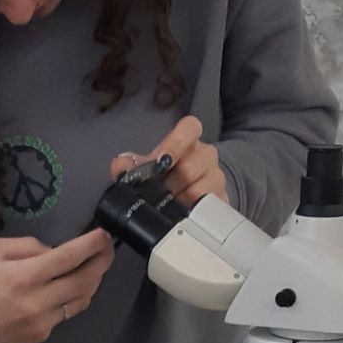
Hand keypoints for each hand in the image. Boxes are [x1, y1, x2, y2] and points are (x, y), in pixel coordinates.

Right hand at [0, 229, 113, 342]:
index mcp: (23, 276)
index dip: (91, 245)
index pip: (68, 258)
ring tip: (94, 266)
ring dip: (93, 281)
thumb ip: (28, 246)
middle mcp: (38, 301)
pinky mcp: (42, 335)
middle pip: (84, 280)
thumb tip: (55, 252)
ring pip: (81, 300)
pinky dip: (74, 297)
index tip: (103, 236)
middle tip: (108, 249)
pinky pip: (67, 313)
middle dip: (102, 262)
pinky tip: (71, 287)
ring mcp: (42, 322)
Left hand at [111, 116, 226, 210]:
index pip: (190, 127)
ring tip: (169, 204)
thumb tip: (121, 168)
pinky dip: (191, 212)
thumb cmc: (167, 178)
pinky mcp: (221, 200)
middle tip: (158, 192)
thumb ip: (129, 165)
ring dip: (179, 199)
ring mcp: (215, 177)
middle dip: (171, 183)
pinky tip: (182, 214)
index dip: (176, 143)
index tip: (162, 161)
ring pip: (200, 188)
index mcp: (187, 141)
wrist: (189, 198)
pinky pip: (207, 207)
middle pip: (192, 165)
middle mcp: (205, 155)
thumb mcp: (146, 169)